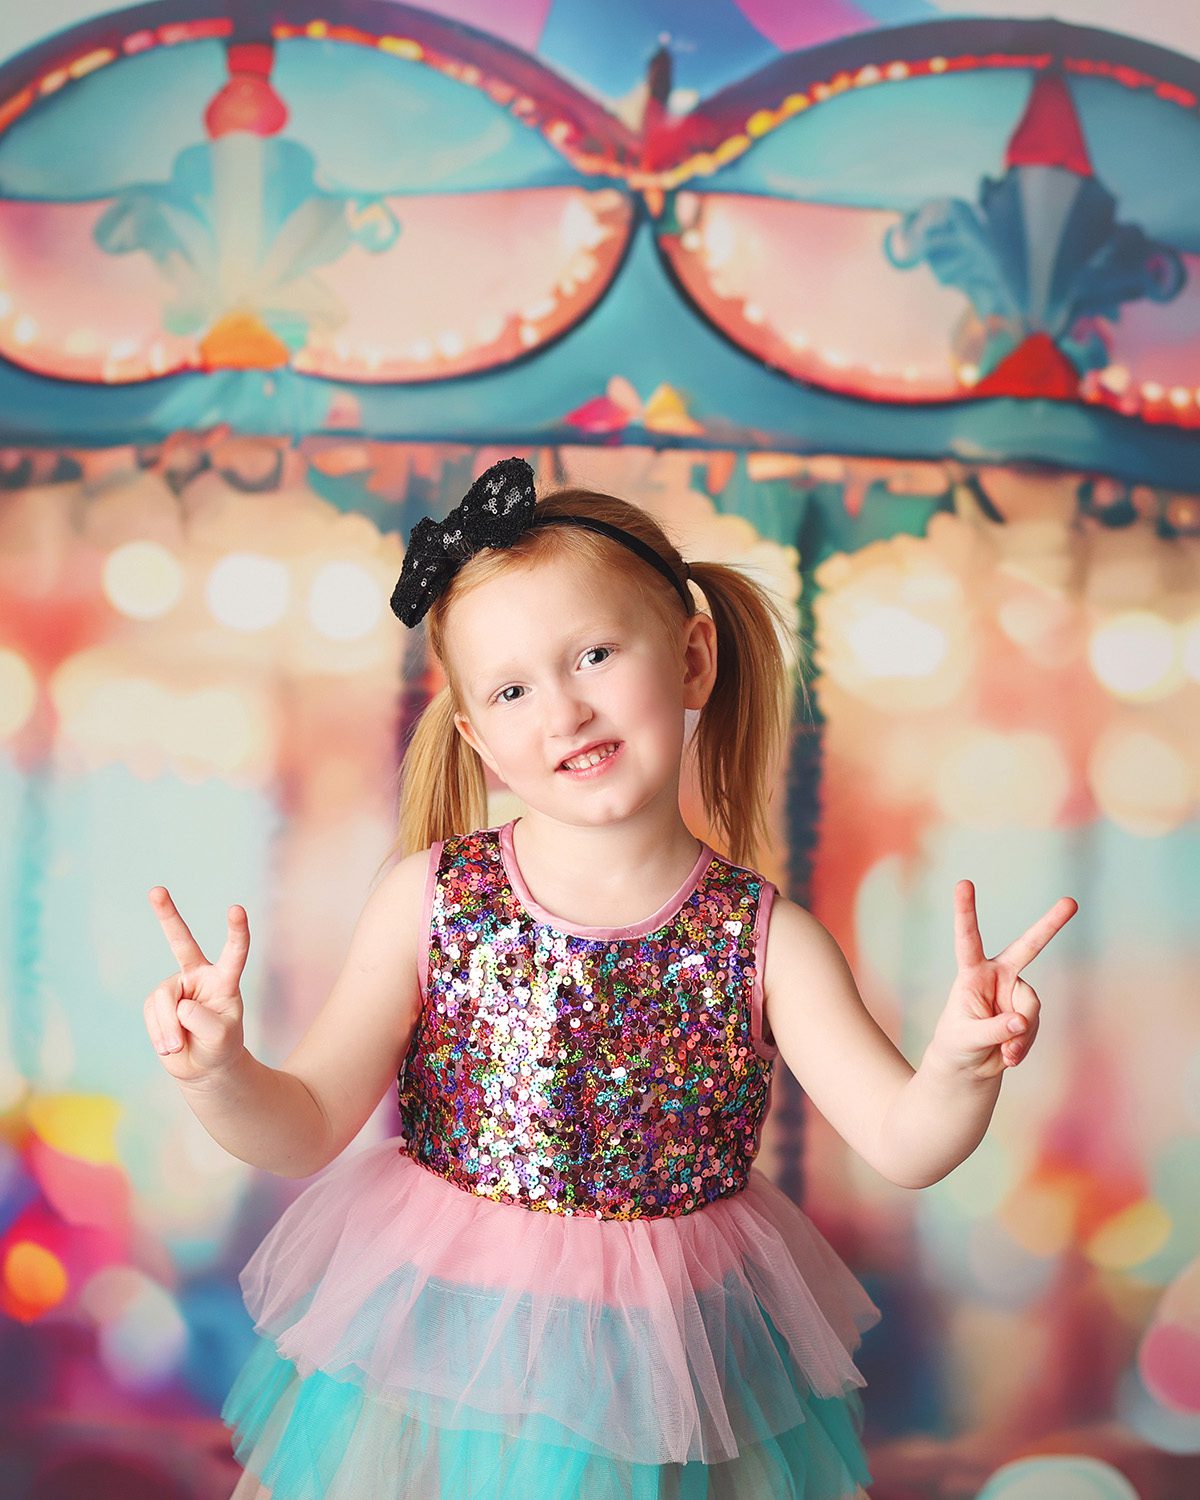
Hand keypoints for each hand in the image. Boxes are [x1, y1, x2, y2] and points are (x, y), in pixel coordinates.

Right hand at [144, 888, 248, 1083]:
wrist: (203, 1067)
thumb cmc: (220, 1047)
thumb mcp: (221, 1038)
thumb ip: (202, 1020)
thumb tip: (177, 1005)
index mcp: (224, 979)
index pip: (234, 952)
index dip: (236, 932)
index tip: (236, 909)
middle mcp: (198, 976)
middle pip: (181, 942)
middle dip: (167, 915)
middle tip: (156, 890)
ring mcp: (175, 988)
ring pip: (163, 999)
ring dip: (168, 1028)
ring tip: (176, 1047)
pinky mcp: (156, 1002)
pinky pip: (151, 1015)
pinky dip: (159, 1034)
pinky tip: (170, 1045)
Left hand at [927, 881, 1077, 1081]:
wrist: (968, 1065)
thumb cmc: (957, 1044)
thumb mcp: (966, 1039)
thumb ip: (993, 1029)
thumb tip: (1021, 1021)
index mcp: (972, 973)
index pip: (968, 939)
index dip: (966, 912)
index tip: (963, 883)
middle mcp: (997, 976)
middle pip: (1028, 947)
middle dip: (1050, 925)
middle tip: (1071, 902)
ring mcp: (1015, 993)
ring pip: (1031, 1007)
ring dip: (1020, 1034)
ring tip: (1004, 1051)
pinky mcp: (1027, 1012)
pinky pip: (1033, 1027)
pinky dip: (1023, 1045)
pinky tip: (1009, 1056)